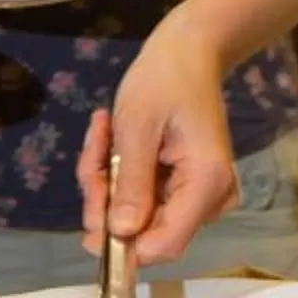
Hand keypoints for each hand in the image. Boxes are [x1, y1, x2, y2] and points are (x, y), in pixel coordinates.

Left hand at [79, 27, 239, 264]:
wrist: (188, 50)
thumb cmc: (164, 79)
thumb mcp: (137, 127)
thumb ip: (131, 184)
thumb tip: (120, 234)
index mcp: (207, 183)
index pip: (166, 243)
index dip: (124, 246)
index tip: (88, 222)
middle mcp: (210, 198)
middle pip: (147, 229)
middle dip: (108, 199)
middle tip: (93, 154)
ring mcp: (197, 193)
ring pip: (138, 212)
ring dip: (108, 179)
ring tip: (102, 133)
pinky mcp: (183, 185)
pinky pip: (142, 195)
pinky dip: (119, 172)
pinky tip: (110, 135)